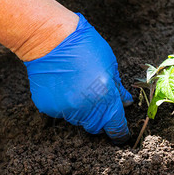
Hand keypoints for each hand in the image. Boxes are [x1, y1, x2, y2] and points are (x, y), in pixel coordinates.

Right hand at [25, 13, 132, 143]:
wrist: (50, 39)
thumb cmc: (84, 46)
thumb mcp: (110, 64)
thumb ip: (118, 88)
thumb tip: (125, 103)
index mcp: (105, 98)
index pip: (116, 127)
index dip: (120, 133)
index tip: (121, 134)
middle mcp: (85, 108)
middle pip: (96, 127)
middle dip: (100, 119)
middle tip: (97, 100)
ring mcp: (65, 109)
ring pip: (78, 120)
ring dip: (82, 111)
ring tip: (78, 87)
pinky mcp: (48, 108)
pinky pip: (61, 113)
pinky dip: (65, 105)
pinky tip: (64, 86)